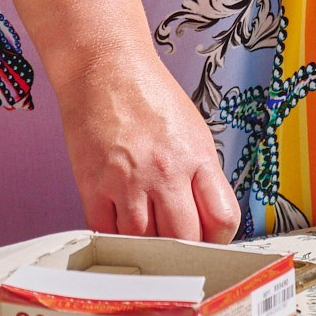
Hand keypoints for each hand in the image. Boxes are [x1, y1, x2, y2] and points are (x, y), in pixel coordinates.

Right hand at [55, 50, 242, 240]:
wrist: (105, 66)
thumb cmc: (149, 94)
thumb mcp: (193, 130)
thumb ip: (201, 175)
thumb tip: (206, 218)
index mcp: (196, 156)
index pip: (222, 219)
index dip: (217, 238)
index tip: (208, 240)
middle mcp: (165, 171)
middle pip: (184, 238)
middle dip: (183, 248)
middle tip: (176, 244)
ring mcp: (128, 181)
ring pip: (143, 243)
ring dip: (146, 246)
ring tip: (146, 233)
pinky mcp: (93, 185)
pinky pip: (106, 232)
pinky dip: (114, 236)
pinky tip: (119, 224)